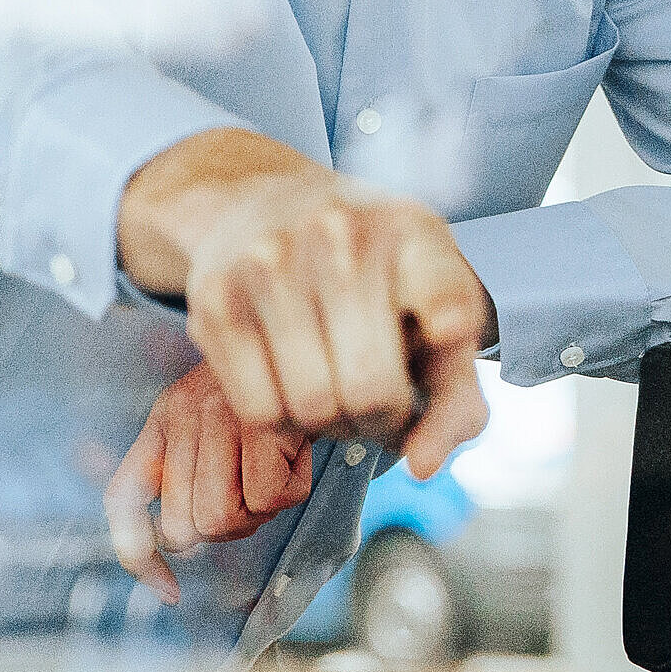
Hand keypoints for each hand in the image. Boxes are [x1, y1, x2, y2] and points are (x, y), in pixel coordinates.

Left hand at [104, 362, 313, 601]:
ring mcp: (224, 416)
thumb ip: (180, 467)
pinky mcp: (267, 422)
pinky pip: (270, 500)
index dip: (138, 556)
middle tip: (251, 492)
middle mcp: (184, 414)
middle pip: (186, 527)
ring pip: (224, 519)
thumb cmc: (270, 389)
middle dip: (226, 525)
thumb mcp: (211, 416)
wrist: (315, 337)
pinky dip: (293, 490)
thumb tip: (173, 543)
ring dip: (258, 512)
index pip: (124, 499)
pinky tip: (298, 458)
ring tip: (275, 474)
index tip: (168, 590)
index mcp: (164, 417)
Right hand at [117, 129, 491, 473]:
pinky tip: (295, 388)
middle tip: (380, 406)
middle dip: (381, 421)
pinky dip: (283, 422)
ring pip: (312, 409)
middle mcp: (343, 236)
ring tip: (337, 395)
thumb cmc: (372, 279)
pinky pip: (259, 411)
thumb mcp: (432, 311)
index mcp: (416, 233)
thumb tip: (424, 467)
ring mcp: (271, 262)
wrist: (263, 203)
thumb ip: (455, 397)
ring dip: (331, 426)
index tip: (447, 340)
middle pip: (373, 391)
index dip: (451, 339)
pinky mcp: (215, 299)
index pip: (449, 304)